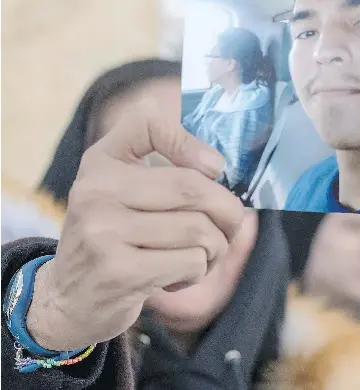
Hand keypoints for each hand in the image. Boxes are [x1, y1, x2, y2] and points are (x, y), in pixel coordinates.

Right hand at [26, 98, 244, 350]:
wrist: (67, 299)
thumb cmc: (110, 237)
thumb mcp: (119, 189)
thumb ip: (160, 165)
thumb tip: (214, 166)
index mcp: (101, 162)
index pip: (150, 123)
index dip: (191, 142)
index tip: (213, 168)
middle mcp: (96, 190)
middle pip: (193, 188)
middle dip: (228, 211)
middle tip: (230, 225)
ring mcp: (104, 232)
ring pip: (199, 230)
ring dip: (215, 248)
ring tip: (198, 255)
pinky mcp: (119, 273)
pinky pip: (192, 263)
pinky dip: (198, 272)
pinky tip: (176, 277)